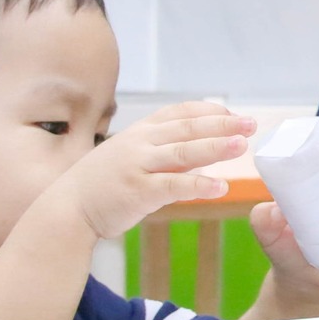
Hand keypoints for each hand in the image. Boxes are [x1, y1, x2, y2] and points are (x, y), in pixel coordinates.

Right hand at [52, 101, 250, 239]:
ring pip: (184, 152)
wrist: (67, 208)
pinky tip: (221, 188)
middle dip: (222, 124)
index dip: (210, 111)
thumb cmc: (103, 184)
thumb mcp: (132, 158)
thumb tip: (204, 152)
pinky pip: (174, 186)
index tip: (234, 114)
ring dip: (216, 147)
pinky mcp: (138, 191)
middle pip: (188, 127)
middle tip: (251, 124)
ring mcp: (138, 166)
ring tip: (242, 145)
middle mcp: (140, 143)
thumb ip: (167, 153)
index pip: (180, 112)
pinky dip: (200, 185)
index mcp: (140, 131)